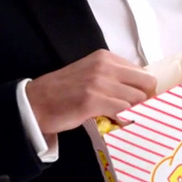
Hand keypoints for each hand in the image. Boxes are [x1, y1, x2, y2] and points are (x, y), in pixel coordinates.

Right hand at [25, 49, 157, 134]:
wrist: (35, 103)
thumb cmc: (63, 92)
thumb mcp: (90, 74)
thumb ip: (113, 78)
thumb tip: (140, 92)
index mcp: (105, 57)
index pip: (142, 72)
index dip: (144, 90)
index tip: (140, 103)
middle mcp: (104, 65)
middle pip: (146, 83)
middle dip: (145, 100)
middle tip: (136, 113)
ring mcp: (98, 82)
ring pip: (137, 98)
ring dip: (135, 112)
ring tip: (125, 120)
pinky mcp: (92, 100)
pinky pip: (123, 111)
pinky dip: (125, 120)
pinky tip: (117, 124)